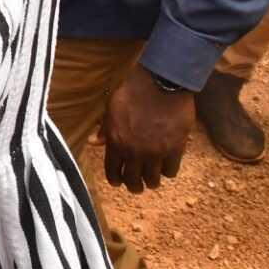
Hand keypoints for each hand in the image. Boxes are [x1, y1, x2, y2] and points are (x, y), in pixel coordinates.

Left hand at [100, 63, 193, 192]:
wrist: (161, 82)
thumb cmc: (133, 91)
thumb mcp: (111, 108)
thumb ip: (105, 129)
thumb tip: (93, 143)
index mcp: (116, 141)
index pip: (112, 172)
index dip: (116, 180)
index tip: (119, 182)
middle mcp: (134, 151)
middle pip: (133, 181)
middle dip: (134, 186)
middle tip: (137, 186)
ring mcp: (155, 152)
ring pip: (153, 180)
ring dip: (151, 181)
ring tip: (152, 180)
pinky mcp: (175, 149)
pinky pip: (171, 171)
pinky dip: (167, 171)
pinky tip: (166, 166)